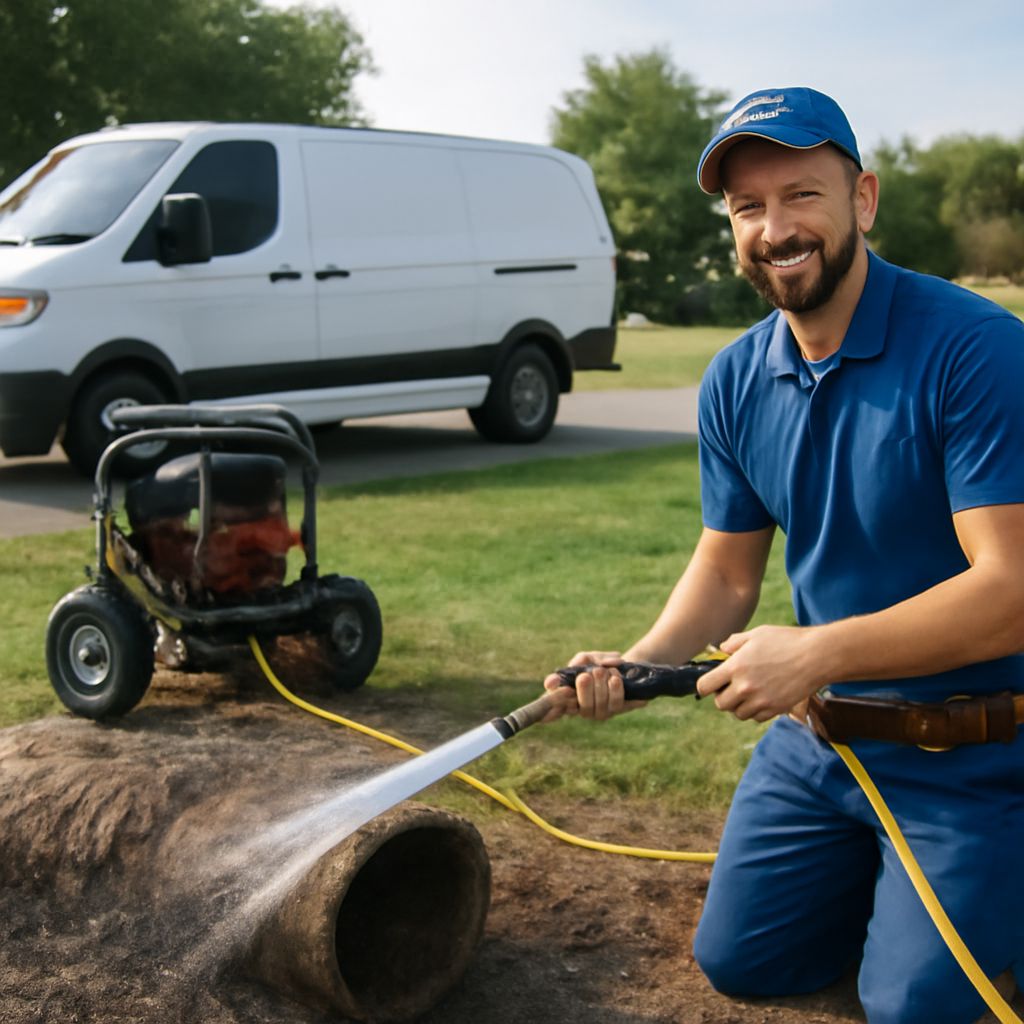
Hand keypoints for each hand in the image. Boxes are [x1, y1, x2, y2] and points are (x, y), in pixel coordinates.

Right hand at [541, 651, 644, 722]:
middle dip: (584, 691)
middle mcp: (580, 707)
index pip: (553, 700)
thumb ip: (582, 660)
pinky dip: (615, 689)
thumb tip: (579, 670)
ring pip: (598, 706)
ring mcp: (598, 711)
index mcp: (567, 694)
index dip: (551, 695)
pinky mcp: (615, 710)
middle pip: (580, 706)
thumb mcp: (588, 658)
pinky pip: (615, 704)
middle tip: (586, 676)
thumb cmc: (600, 663)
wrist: (623, 667)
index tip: (552, 685)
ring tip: (603, 671)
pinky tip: (615, 678)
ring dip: (601, 686)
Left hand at [695, 625, 825, 721]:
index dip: (704, 685)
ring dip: (739, 705)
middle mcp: (745, 687)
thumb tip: (722, 650)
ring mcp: (760, 701)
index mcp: (735, 667)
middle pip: (720, 704)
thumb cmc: (787, 641)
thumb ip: (734, 642)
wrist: (816, 656)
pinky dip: (756, 711)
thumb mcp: (757, 634)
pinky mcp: (775, 709)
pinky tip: (763, 697)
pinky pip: (756, 718)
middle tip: (732, 687)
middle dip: (723, 696)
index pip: (705, 686)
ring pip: (738, 714)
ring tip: (749, 692)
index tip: (711, 683)